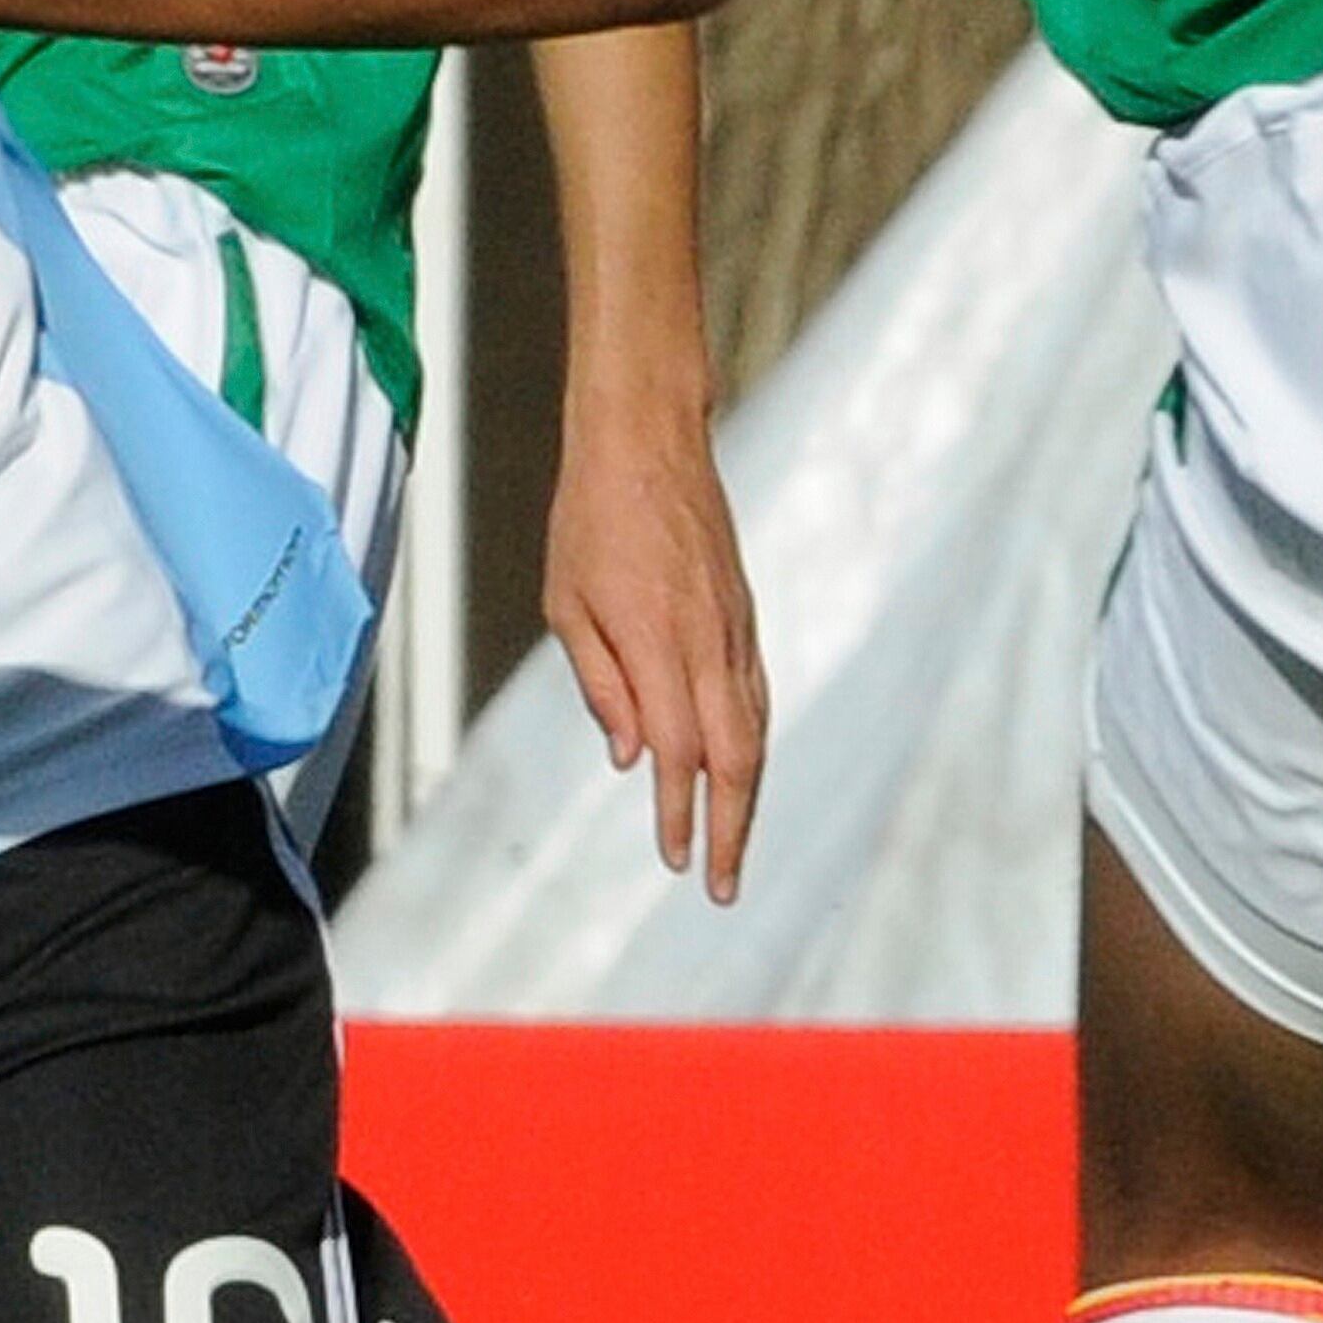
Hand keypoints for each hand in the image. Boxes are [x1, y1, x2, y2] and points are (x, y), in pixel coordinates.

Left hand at [544, 392, 766, 901]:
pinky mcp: (742, 611)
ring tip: (734, 843)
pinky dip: (752, 741)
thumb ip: (602, 683)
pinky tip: (741, 768)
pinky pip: (755, 691)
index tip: (677, 861)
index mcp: (658, 642)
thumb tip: (630, 757)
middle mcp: (708, 641)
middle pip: (736, 756)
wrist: (646, 437)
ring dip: (749, 794)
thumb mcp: (567, 602)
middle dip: (733, 829)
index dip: (679, 813)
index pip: (679, 752)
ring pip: (755, 727)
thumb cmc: (590, 516)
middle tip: (722, 885)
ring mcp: (733, 625)